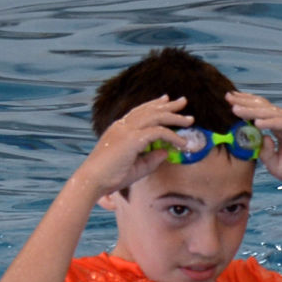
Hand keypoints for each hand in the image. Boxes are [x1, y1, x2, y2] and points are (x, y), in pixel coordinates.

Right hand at [76, 95, 193, 196]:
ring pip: (156, 116)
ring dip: (174, 117)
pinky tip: (182, 143)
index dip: (154, 104)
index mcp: (119, 129)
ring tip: (189, 119)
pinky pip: (158, 132)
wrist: (92, 181)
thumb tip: (167, 151)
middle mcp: (122, 126)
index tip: (166, 100)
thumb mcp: (136, 167)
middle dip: (168, 105)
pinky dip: (172, 136)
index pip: (139, 111)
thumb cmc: (111, 177)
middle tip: (184, 101)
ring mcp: (126, 131)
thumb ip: (152, 158)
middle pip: (149, 110)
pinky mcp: (132, 139)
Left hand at [227, 91, 281, 194]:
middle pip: (263, 108)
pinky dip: (270, 122)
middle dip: (245, 102)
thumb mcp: (275, 164)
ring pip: (271, 113)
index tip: (229, 101)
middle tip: (228, 97)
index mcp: (280, 129)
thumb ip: (264, 152)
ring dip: (252, 110)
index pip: (260, 112)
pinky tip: (257, 122)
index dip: (245, 105)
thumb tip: (258, 136)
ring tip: (236, 109)